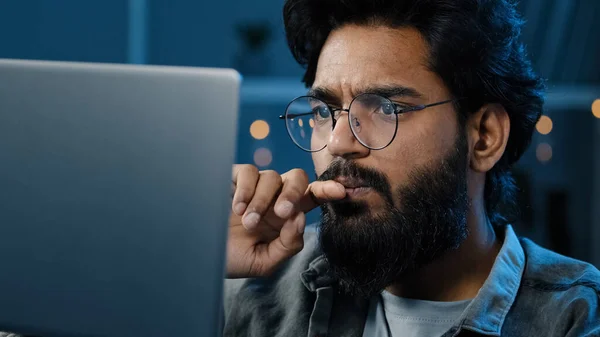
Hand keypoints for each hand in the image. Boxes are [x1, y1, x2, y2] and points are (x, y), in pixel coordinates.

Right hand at [226, 165, 345, 277]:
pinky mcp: (234, 178)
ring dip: (262, 202)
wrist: (200, 254)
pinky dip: (245, 190)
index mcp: (286, 215)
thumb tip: (301, 218)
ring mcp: (255, 186)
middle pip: (297, 178)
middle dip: (294, 192)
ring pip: (272, 176)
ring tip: (247, 222)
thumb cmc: (232, 258)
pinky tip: (236, 208)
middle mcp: (274, 196)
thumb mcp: (265, 262)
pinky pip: (249, 172)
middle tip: (281, 213)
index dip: (327, 190)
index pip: (312, 197)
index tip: (341, 191)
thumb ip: (288, 244)